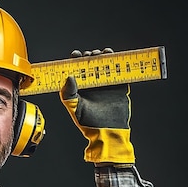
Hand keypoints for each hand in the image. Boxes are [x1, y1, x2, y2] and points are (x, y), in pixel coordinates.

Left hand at [60, 48, 134, 163]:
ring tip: (103, 54)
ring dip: (104, 57)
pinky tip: (115, 59)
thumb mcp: (75, 108)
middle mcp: (93, 85)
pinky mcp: (119, 87)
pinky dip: (118, 64)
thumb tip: (69, 76)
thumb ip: (68, 93)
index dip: (76, 60)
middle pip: (91, 64)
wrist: (109, 132)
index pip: (76, 70)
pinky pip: (119, 72)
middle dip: (91, 56)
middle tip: (91, 55)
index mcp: (80, 89)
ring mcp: (106, 86)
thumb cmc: (89, 124)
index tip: (76, 55)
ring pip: (105, 66)